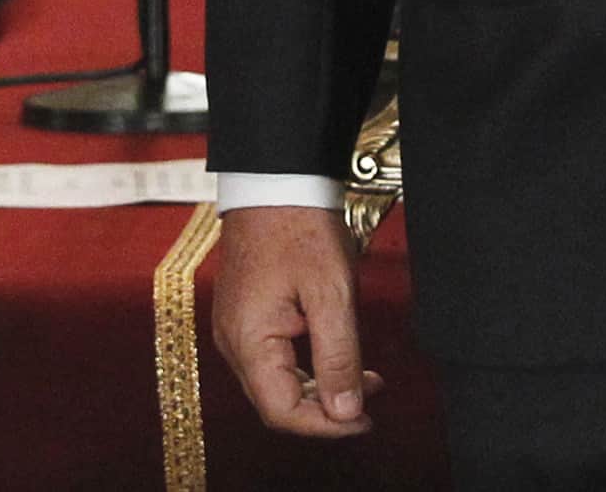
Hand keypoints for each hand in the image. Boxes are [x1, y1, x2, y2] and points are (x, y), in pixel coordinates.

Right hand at [212, 206, 382, 438]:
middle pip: (277, 403)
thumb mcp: (331, 293)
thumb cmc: (299, 227)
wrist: (275, 180)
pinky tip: (338, 355)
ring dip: (321, 389)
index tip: (365, 418)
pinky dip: (308, 367)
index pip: (282, 412)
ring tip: (366, 378)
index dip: (326, 425)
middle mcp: (233, 341)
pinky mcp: (246, 315)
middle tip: (373, 399)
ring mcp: (236, 328)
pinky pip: (274, 359)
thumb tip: (346, 412)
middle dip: (327, 409)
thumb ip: (338, 357)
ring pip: (277, 383)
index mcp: (248, 340)